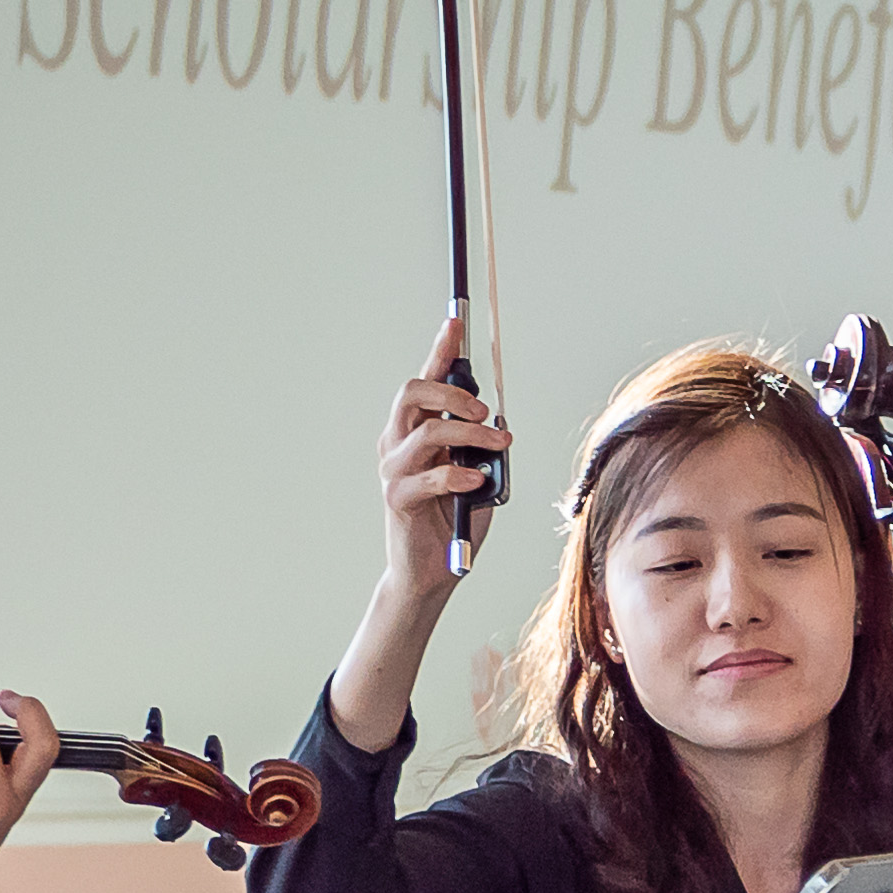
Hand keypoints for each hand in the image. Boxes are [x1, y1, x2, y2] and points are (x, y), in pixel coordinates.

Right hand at [376, 304, 511, 614]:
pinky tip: (478, 481)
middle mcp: (397, 441)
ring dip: (470, 433)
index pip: (426, 378)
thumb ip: (480, 444)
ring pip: (428, 431)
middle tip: (486, 409)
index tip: (456, 321)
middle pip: (414, 392)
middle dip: (454, 391)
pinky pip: (430, 476)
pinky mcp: (398, 498)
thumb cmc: (455, 517)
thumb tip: (495, 417)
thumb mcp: (476, 470)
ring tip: (498, 442)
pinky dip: (459, 474)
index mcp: (415, 429)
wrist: (432, 571)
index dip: (440, 349)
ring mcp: (394, 469)